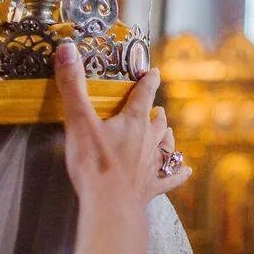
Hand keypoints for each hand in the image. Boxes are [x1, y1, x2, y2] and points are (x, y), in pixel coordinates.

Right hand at [52, 41, 191, 215]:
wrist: (110, 206)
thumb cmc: (94, 164)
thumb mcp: (79, 121)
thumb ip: (72, 86)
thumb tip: (67, 48)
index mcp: (133, 121)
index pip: (144, 94)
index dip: (149, 81)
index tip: (154, 72)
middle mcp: (148, 140)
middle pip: (157, 121)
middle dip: (156, 113)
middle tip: (156, 109)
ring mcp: (153, 164)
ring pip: (166, 145)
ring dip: (166, 137)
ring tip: (167, 131)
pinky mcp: (152, 186)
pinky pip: (171, 177)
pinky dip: (179, 172)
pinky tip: (186, 170)